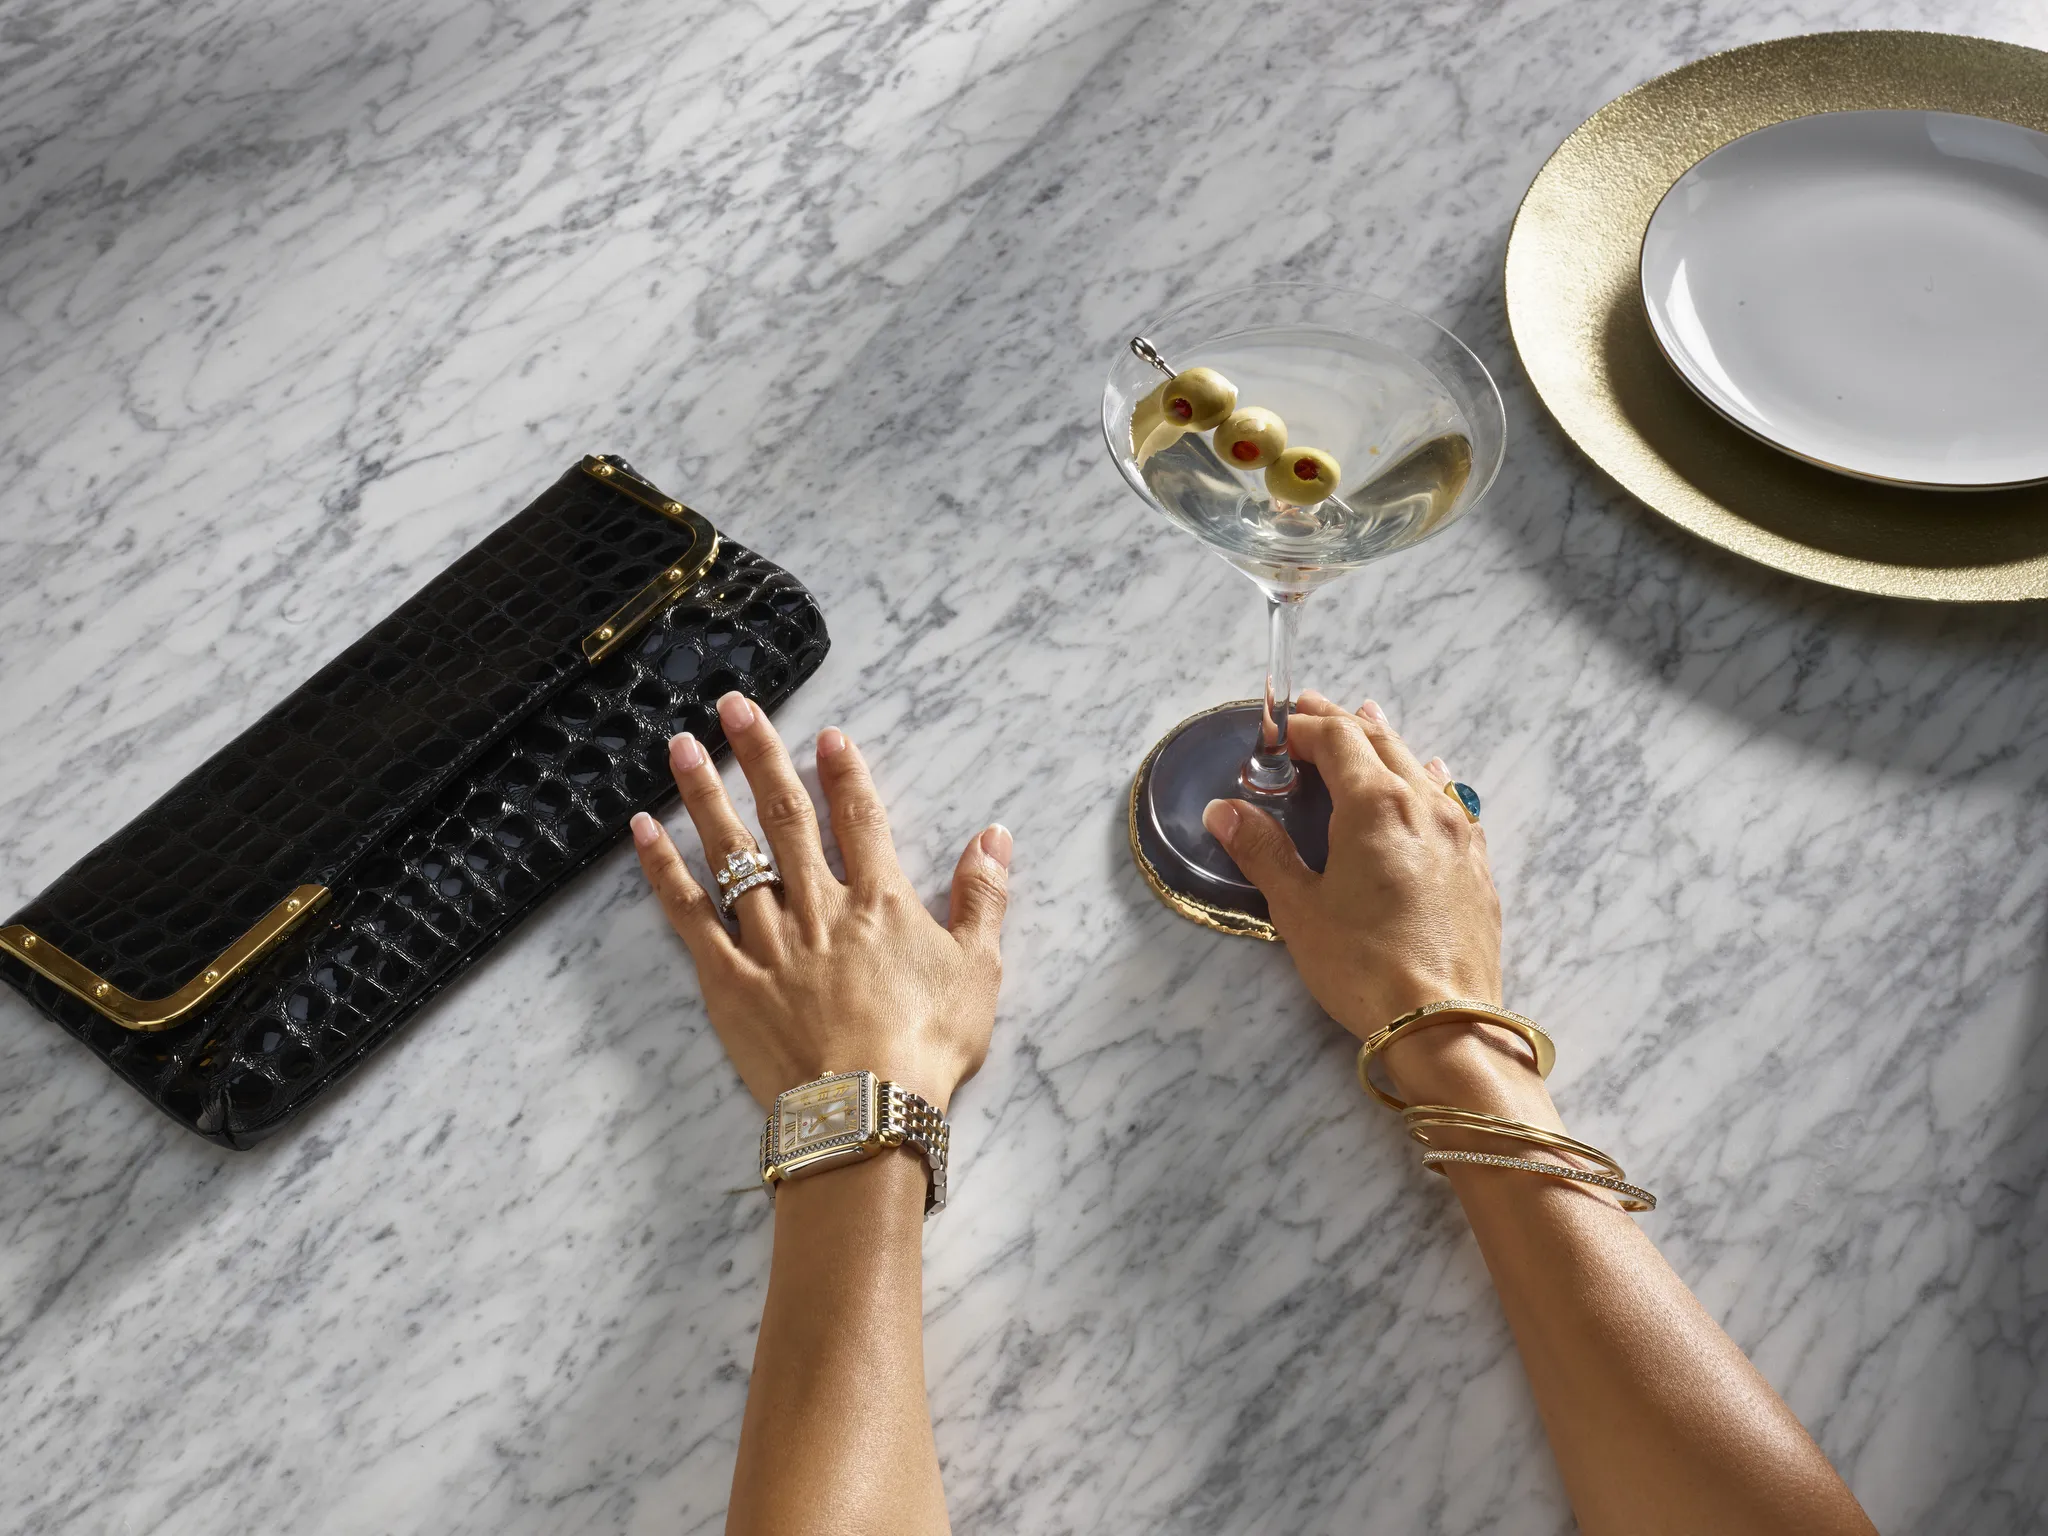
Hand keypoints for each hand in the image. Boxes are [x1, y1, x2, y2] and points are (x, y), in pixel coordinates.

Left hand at [629, 691, 1010, 1112]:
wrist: (866, 1110)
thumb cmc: (926, 1046)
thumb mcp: (977, 970)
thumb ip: (983, 897)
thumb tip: (995, 836)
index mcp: (879, 901)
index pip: (859, 818)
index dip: (845, 772)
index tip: (826, 734)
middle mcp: (818, 906)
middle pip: (785, 817)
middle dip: (759, 755)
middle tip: (733, 706)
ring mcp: (768, 940)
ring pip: (731, 853)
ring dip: (705, 795)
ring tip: (681, 746)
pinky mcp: (728, 979)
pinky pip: (688, 914)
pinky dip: (663, 869)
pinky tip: (642, 831)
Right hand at [1202, 692, 1531, 1110]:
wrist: (1445, 1023)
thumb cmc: (1364, 966)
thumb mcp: (1298, 909)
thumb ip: (1262, 851)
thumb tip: (1224, 811)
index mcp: (1375, 804)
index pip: (1337, 738)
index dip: (1304, 725)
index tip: (1278, 728)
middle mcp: (1424, 805)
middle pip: (1381, 741)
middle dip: (1342, 722)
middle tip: (1311, 713)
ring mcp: (1460, 834)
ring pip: (1420, 767)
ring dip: (1386, 743)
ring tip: (1368, 722)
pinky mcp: (1478, 867)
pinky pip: (1453, 802)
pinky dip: (1428, 780)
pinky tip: (1433, 782)